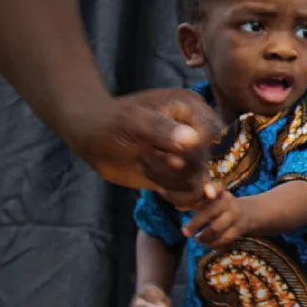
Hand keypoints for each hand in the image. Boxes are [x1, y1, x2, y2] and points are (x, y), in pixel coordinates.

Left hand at [72, 89, 220, 199]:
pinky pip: (193, 193)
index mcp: (192, 109)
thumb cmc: (110, 123)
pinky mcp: (180, 175)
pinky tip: (157, 188)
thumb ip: (161, 130)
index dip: (196, 152)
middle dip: (176, 168)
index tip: (168, 157)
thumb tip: (191, 139)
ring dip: (171, 182)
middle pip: (208, 161)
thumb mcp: (132, 122)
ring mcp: (190, 154)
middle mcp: (197, 131)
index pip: (214, 135)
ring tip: (145, 164)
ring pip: (200, 180)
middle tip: (145, 157)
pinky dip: (177, 196)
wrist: (93, 138)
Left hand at [183, 190, 248, 251]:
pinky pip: (224, 239)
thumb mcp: (212, 198)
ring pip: (216, 229)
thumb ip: (198, 200)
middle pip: (210, 212)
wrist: (247, 212)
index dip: (212, 189)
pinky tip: (206, 244)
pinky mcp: (238, 229)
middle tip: (184, 232)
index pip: (217, 187)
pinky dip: (213, 244)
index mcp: (220, 192)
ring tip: (197, 239)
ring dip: (203, 237)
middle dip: (195, 224)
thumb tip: (179, 206)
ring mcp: (234, 216)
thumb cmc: (220, 205)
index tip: (208, 193)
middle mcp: (228, 202)